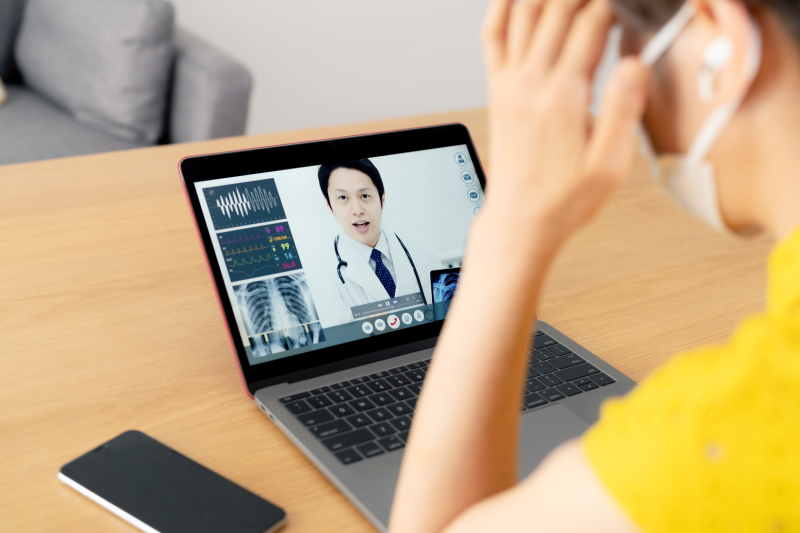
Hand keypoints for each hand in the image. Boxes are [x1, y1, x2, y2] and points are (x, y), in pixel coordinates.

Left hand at [480, 0, 648, 248]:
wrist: (520, 220)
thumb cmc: (563, 199)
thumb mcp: (609, 165)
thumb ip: (623, 110)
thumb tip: (635, 63)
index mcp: (562, 98)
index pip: (589, 24)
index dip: (612, 2)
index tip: (628, 2)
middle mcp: (530, 83)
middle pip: (556, 8)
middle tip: (602, 0)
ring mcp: (509, 84)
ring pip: (522, 13)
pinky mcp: (497, 91)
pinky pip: (493, 36)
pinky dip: (502, 7)